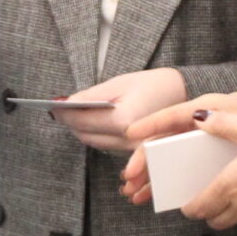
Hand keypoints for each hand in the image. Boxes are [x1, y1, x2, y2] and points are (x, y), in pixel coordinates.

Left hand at [52, 67, 185, 155]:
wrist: (183, 94)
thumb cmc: (153, 85)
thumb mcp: (119, 84)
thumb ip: (90, 96)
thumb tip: (65, 104)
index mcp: (122, 121)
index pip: (80, 122)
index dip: (63, 114)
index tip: (53, 106)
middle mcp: (126, 141)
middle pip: (85, 136)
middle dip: (71, 123)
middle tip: (61, 109)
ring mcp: (131, 150)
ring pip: (94, 143)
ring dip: (82, 129)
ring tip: (76, 113)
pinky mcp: (134, 152)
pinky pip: (106, 146)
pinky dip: (96, 135)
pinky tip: (94, 123)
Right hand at [121, 88, 236, 205]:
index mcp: (203, 110)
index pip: (172, 116)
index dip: (151, 124)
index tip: (131, 134)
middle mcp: (193, 125)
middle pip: (161, 142)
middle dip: (143, 161)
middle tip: (130, 179)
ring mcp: (194, 141)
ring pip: (165, 159)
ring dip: (149, 176)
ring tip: (134, 194)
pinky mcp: (199, 156)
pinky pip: (177, 170)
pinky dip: (163, 183)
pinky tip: (151, 197)